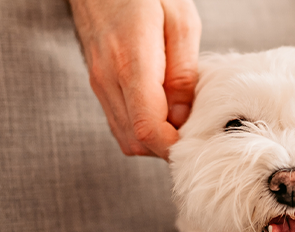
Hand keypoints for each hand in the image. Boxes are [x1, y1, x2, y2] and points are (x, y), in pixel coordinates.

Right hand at [70, 0, 200, 159]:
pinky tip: (162, 110)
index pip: (147, 128)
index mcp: (131, 63)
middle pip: (135, 141)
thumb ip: (182, 72)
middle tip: (194, 130)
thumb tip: (183, 115)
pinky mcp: (98, 82)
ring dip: (154, 139)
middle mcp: (108, 79)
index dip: (173, 146)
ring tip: (180, 119)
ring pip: (125, 137)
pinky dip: (141, 127)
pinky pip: (119, 121)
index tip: (196, 139)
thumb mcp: (180, 21)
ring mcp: (99, 83)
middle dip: (166, 147)